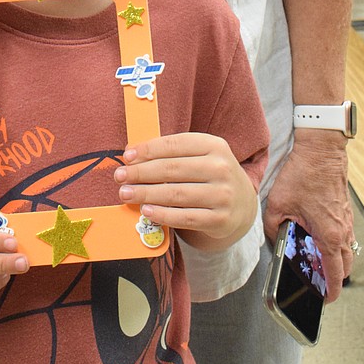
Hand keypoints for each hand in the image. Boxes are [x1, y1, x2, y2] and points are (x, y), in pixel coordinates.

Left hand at [114, 132, 258, 249]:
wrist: (243, 204)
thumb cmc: (210, 174)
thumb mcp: (200, 155)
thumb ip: (172, 153)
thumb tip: (133, 154)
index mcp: (214, 145)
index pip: (175, 144)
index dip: (148, 149)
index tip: (127, 155)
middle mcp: (221, 168)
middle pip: (172, 169)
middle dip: (141, 173)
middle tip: (120, 176)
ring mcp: (223, 195)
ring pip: (176, 194)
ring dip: (146, 194)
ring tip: (127, 194)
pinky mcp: (220, 219)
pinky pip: (185, 218)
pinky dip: (162, 215)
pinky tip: (146, 211)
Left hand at [263, 130, 353, 300]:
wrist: (321, 149)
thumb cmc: (303, 174)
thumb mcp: (278, 204)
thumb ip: (274, 228)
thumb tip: (276, 239)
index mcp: (329, 235)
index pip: (335, 273)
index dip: (331, 290)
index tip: (325, 299)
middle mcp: (342, 231)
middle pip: (345, 266)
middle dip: (334, 277)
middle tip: (318, 280)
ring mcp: (346, 220)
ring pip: (346, 250)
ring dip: (334, 258)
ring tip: (316, 259)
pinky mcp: (344, 210)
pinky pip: (344, 235)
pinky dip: (335, 242)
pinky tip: (317, 235)